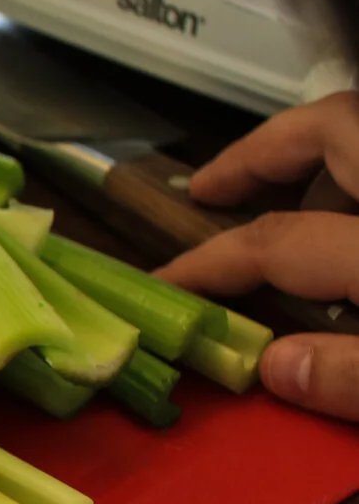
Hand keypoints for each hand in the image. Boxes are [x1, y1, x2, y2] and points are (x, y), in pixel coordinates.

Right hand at [162, 95, 358, 417]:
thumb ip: (355, 377)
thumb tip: (275, 367)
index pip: (281, 240)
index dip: (212, 260)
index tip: (165, 284)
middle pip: (336, 126)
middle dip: (264, 150)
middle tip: (212, 189)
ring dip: (321, 163)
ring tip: (290, 206)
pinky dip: (357, 186)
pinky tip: (350, 228)